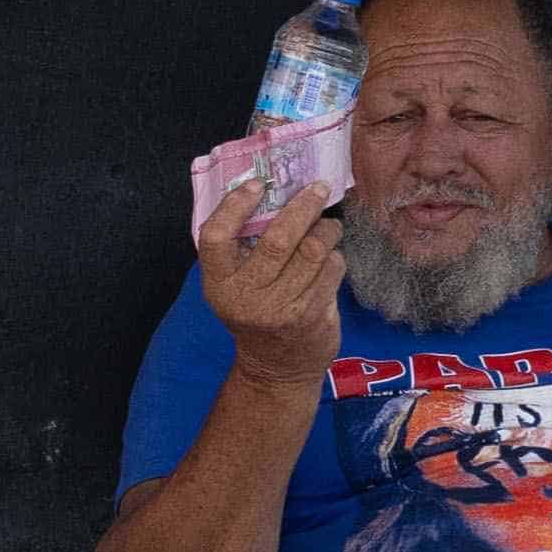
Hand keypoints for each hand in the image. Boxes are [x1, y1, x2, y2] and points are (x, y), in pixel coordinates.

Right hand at [196, 171, 343, 378]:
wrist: (277, 367)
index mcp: (219, 283)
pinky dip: (336, 257)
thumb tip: (271, 191)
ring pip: (314, 250)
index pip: (215, 236)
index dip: (234, 206)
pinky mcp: (312, 315)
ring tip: (328, 225)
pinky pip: (332, 269)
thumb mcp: (234, 285)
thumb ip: (242, 246)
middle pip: (278, 238)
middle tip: (317, 189)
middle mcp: (246, 296)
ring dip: (327, 229)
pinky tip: (330, 260)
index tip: (257, 184)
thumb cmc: (255, 311)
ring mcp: (281, 308)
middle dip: (303, 207)